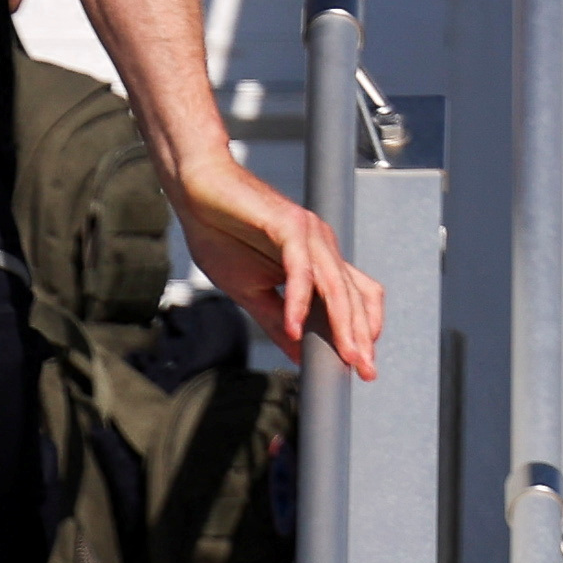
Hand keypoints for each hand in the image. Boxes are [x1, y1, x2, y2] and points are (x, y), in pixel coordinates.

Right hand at [171, 150, 383, 383]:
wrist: (197, 194)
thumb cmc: (221, 234)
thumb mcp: (250, 292)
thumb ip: (277, 320)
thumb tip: (298, 353)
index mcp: (315, 261)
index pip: (354, 297)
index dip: (363, 328)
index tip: (361, 364)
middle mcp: (320, 246)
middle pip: (352, 295)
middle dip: (360, 335)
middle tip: (364, 369)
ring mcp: (308, 234)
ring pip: (334, 284)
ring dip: (341, 323)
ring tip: (344, 355)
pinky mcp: (288, 225)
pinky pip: (300, 268)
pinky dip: (298, 300)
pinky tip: (294, 327)